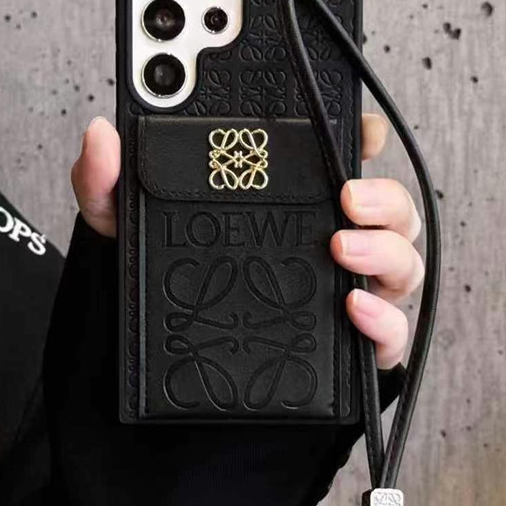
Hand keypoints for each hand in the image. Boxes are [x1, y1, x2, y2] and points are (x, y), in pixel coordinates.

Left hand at [71, 114, 421, 368]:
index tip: (361, 130)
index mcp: (296, 205)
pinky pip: (392, 331)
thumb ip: (109, 186)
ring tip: (342, 249)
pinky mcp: (355, 346)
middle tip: (346, 196)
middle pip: (391, 208)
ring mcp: (351, 291)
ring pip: (403, 260)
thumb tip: (102, 136)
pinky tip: (354, 308)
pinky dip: (384, 319)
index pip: (347, 160)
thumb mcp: (131, 234)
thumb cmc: (176, 292)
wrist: (180, 375)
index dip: (364, 138)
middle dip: (383, 196)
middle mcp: (334, 242)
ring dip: (386, 249)